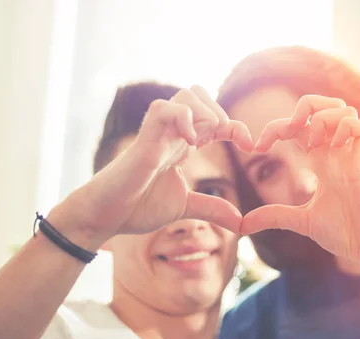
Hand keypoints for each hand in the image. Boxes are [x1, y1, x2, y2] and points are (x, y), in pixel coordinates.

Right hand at [54, 86, 252, 247]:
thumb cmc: (139, 207)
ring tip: (204, 141)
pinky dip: (182, 117)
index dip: (236, 127)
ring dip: (206, 112)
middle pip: (200, 94)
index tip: (251, 146)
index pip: (215, 119)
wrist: (108, 217)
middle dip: (221, 111)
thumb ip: (212, 208)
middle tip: (225, 137)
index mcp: (182, 144)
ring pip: (186, 94)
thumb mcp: (185, 207)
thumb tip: (241, 222)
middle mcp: (172, 133)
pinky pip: (165, 108)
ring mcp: (159, 133)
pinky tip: (189, 143)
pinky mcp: (145, 139)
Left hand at [241, 95, 359, 272]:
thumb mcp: (301, 221)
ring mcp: (352, 157)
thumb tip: (242, 225)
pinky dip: (347, 129)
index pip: (299, 128)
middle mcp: (336, 154)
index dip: (275, 128)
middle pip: (325, 107)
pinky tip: (334, 148)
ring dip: (324, 118)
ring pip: (345, 111)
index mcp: (321, 162)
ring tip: (313, 142)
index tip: (256, 147)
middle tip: (290, 129)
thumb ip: (274, 217)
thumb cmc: (345, 234)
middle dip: (304, 107)